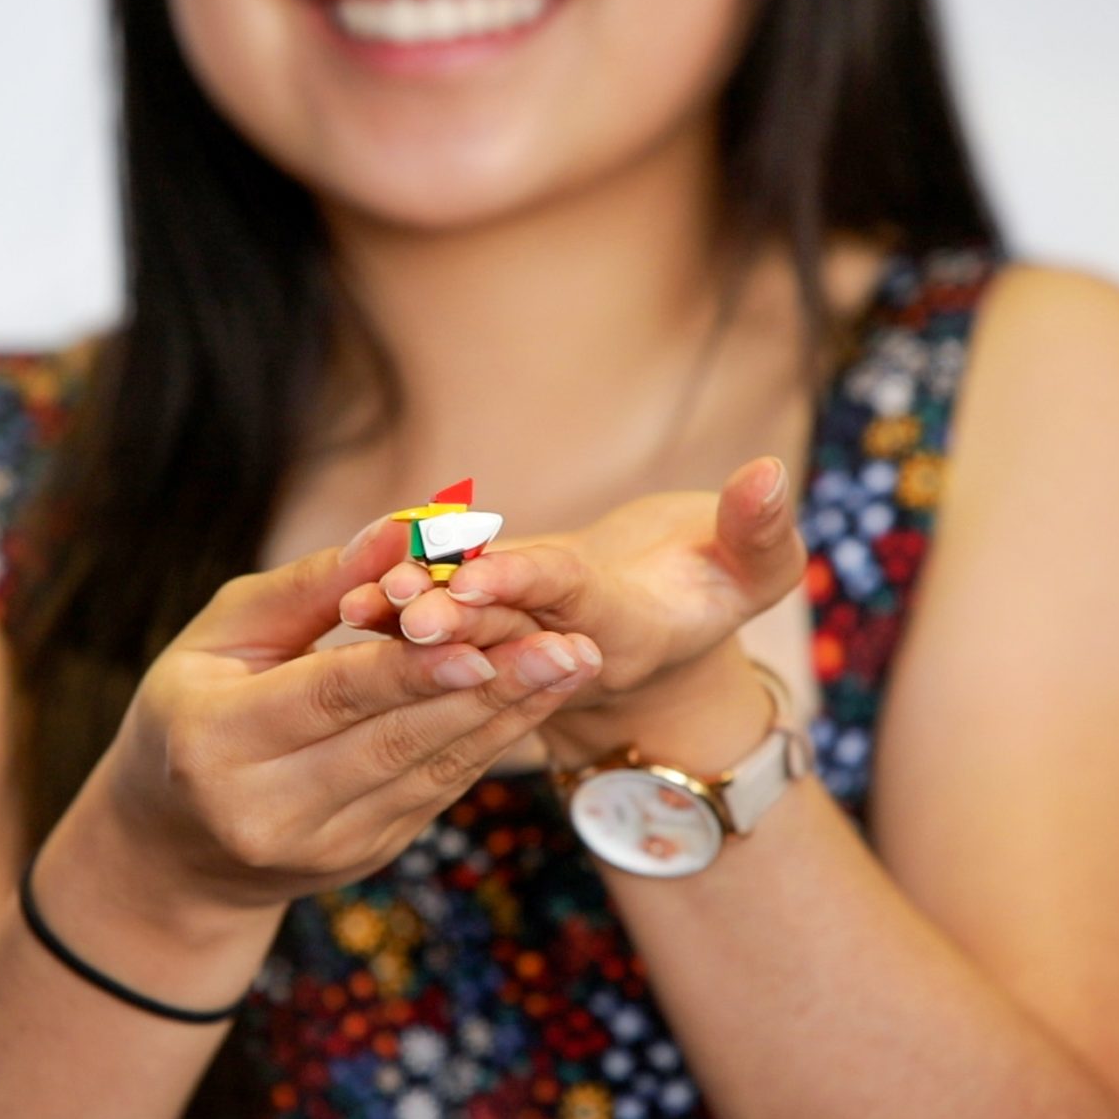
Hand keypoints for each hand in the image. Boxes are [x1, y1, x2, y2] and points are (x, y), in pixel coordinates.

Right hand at [91, 514, 603, 916]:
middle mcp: (268, 808)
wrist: (171, 850)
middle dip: (489, 690)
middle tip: (567, 645)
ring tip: (572, 665)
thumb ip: (314, 585)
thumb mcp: (224, 635)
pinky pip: (438, 793)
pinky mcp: (365, 857)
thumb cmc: (191, 710)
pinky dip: (489, 742)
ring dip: (508, 717)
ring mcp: (322, 845)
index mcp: (216, 741)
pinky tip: (536, 700)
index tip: (482, 638)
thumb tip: (401, 531)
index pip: (329, 697)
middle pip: (396, 741)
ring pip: (430, 772)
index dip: (409, 670)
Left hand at [337, 455, 804, 720]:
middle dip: (451, 619)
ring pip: (463, 632)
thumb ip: (762, 529)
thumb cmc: (724, 585)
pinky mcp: (491, 630)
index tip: (479, 575)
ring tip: (355, 605)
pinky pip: (445, 623)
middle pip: (505, 630)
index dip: (528, 586)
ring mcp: (524, 642)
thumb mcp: (759, 568)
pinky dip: (401, 610)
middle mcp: (566, 647)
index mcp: (629, 632)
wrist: (670, 628)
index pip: (574, 602)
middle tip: (396, 607)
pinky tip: (348, 597)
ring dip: (411, 622)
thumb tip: (770, 471)